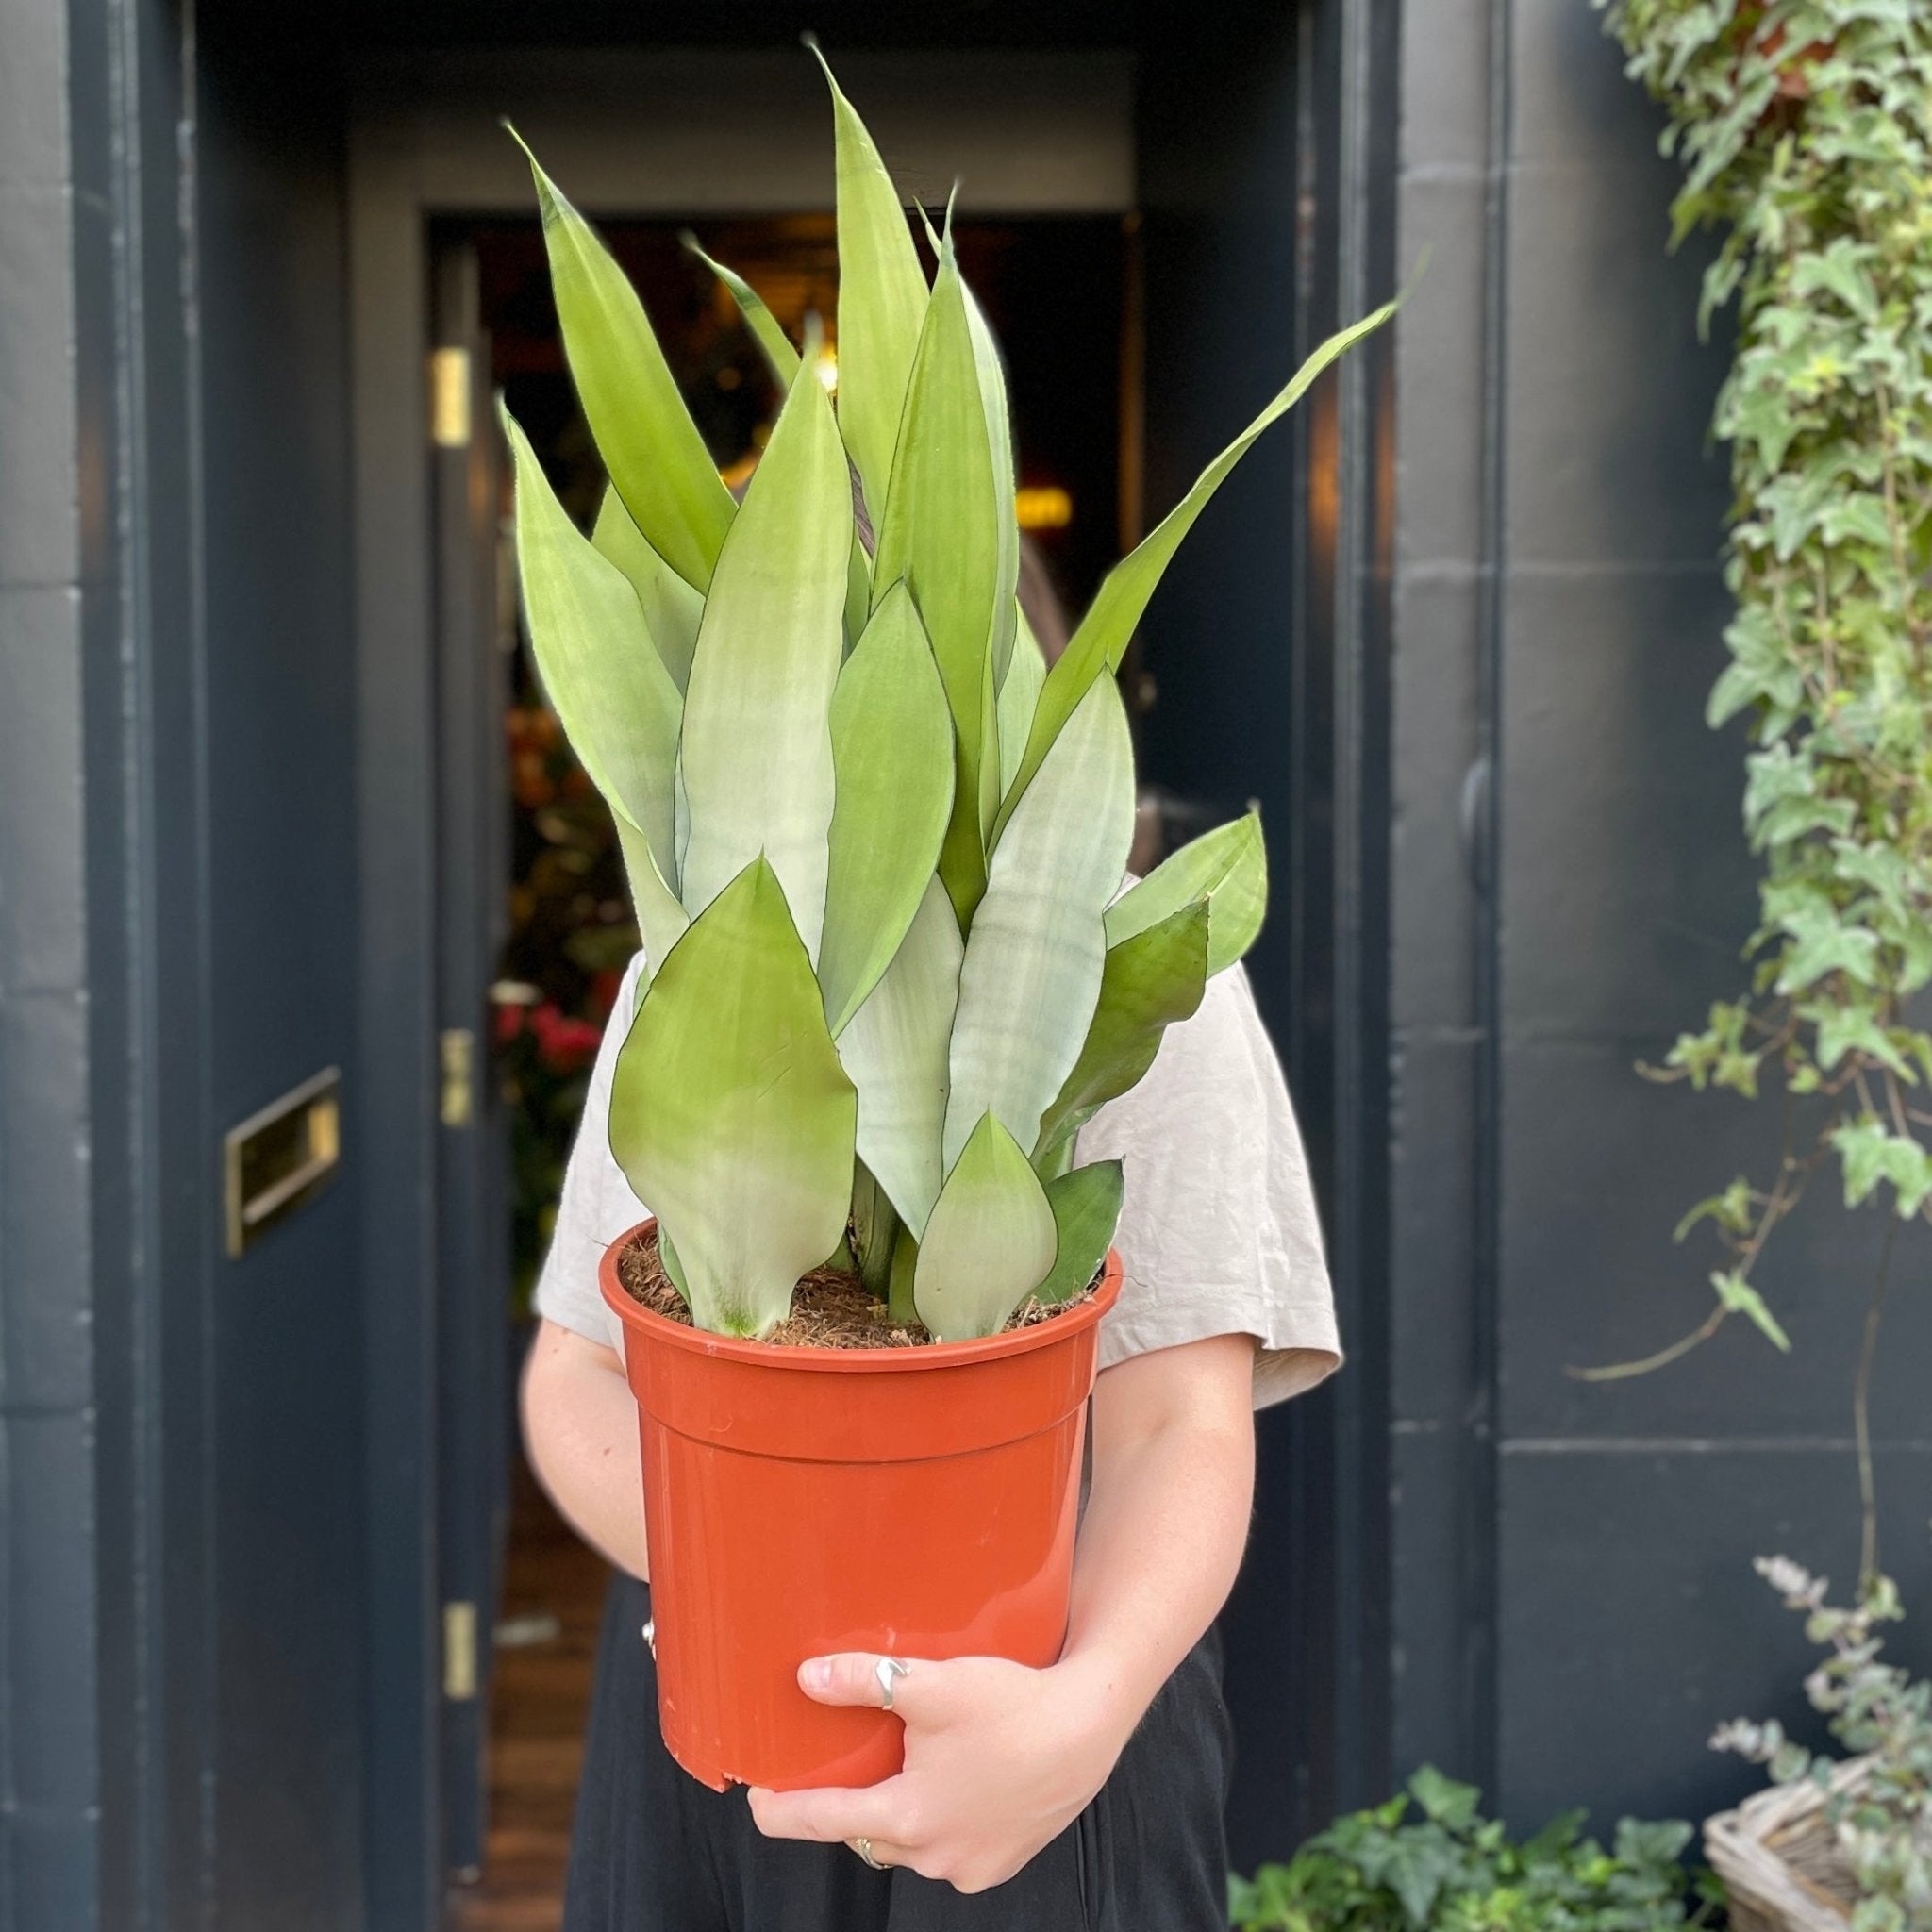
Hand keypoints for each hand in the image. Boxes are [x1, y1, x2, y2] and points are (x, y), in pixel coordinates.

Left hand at [747, 1650, 1129, 1893]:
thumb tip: (806, 1679)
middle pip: (869, 1833)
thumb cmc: (1011, 1705)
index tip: (757, 1803)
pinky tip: (955, 1786)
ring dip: (902, 1813)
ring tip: (908, 1767)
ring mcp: (970, 1867)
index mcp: (909, 1817)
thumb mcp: (931, 1684)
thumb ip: (862, 1682)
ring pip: (911, 1843)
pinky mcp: (1001, 1863)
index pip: (825, 1820)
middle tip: (844, 1766)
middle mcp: (935, 1856)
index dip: (783, 1812)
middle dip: (852, 1805)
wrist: (1088, 1726)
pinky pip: (951, 1850)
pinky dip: (942, 1823)